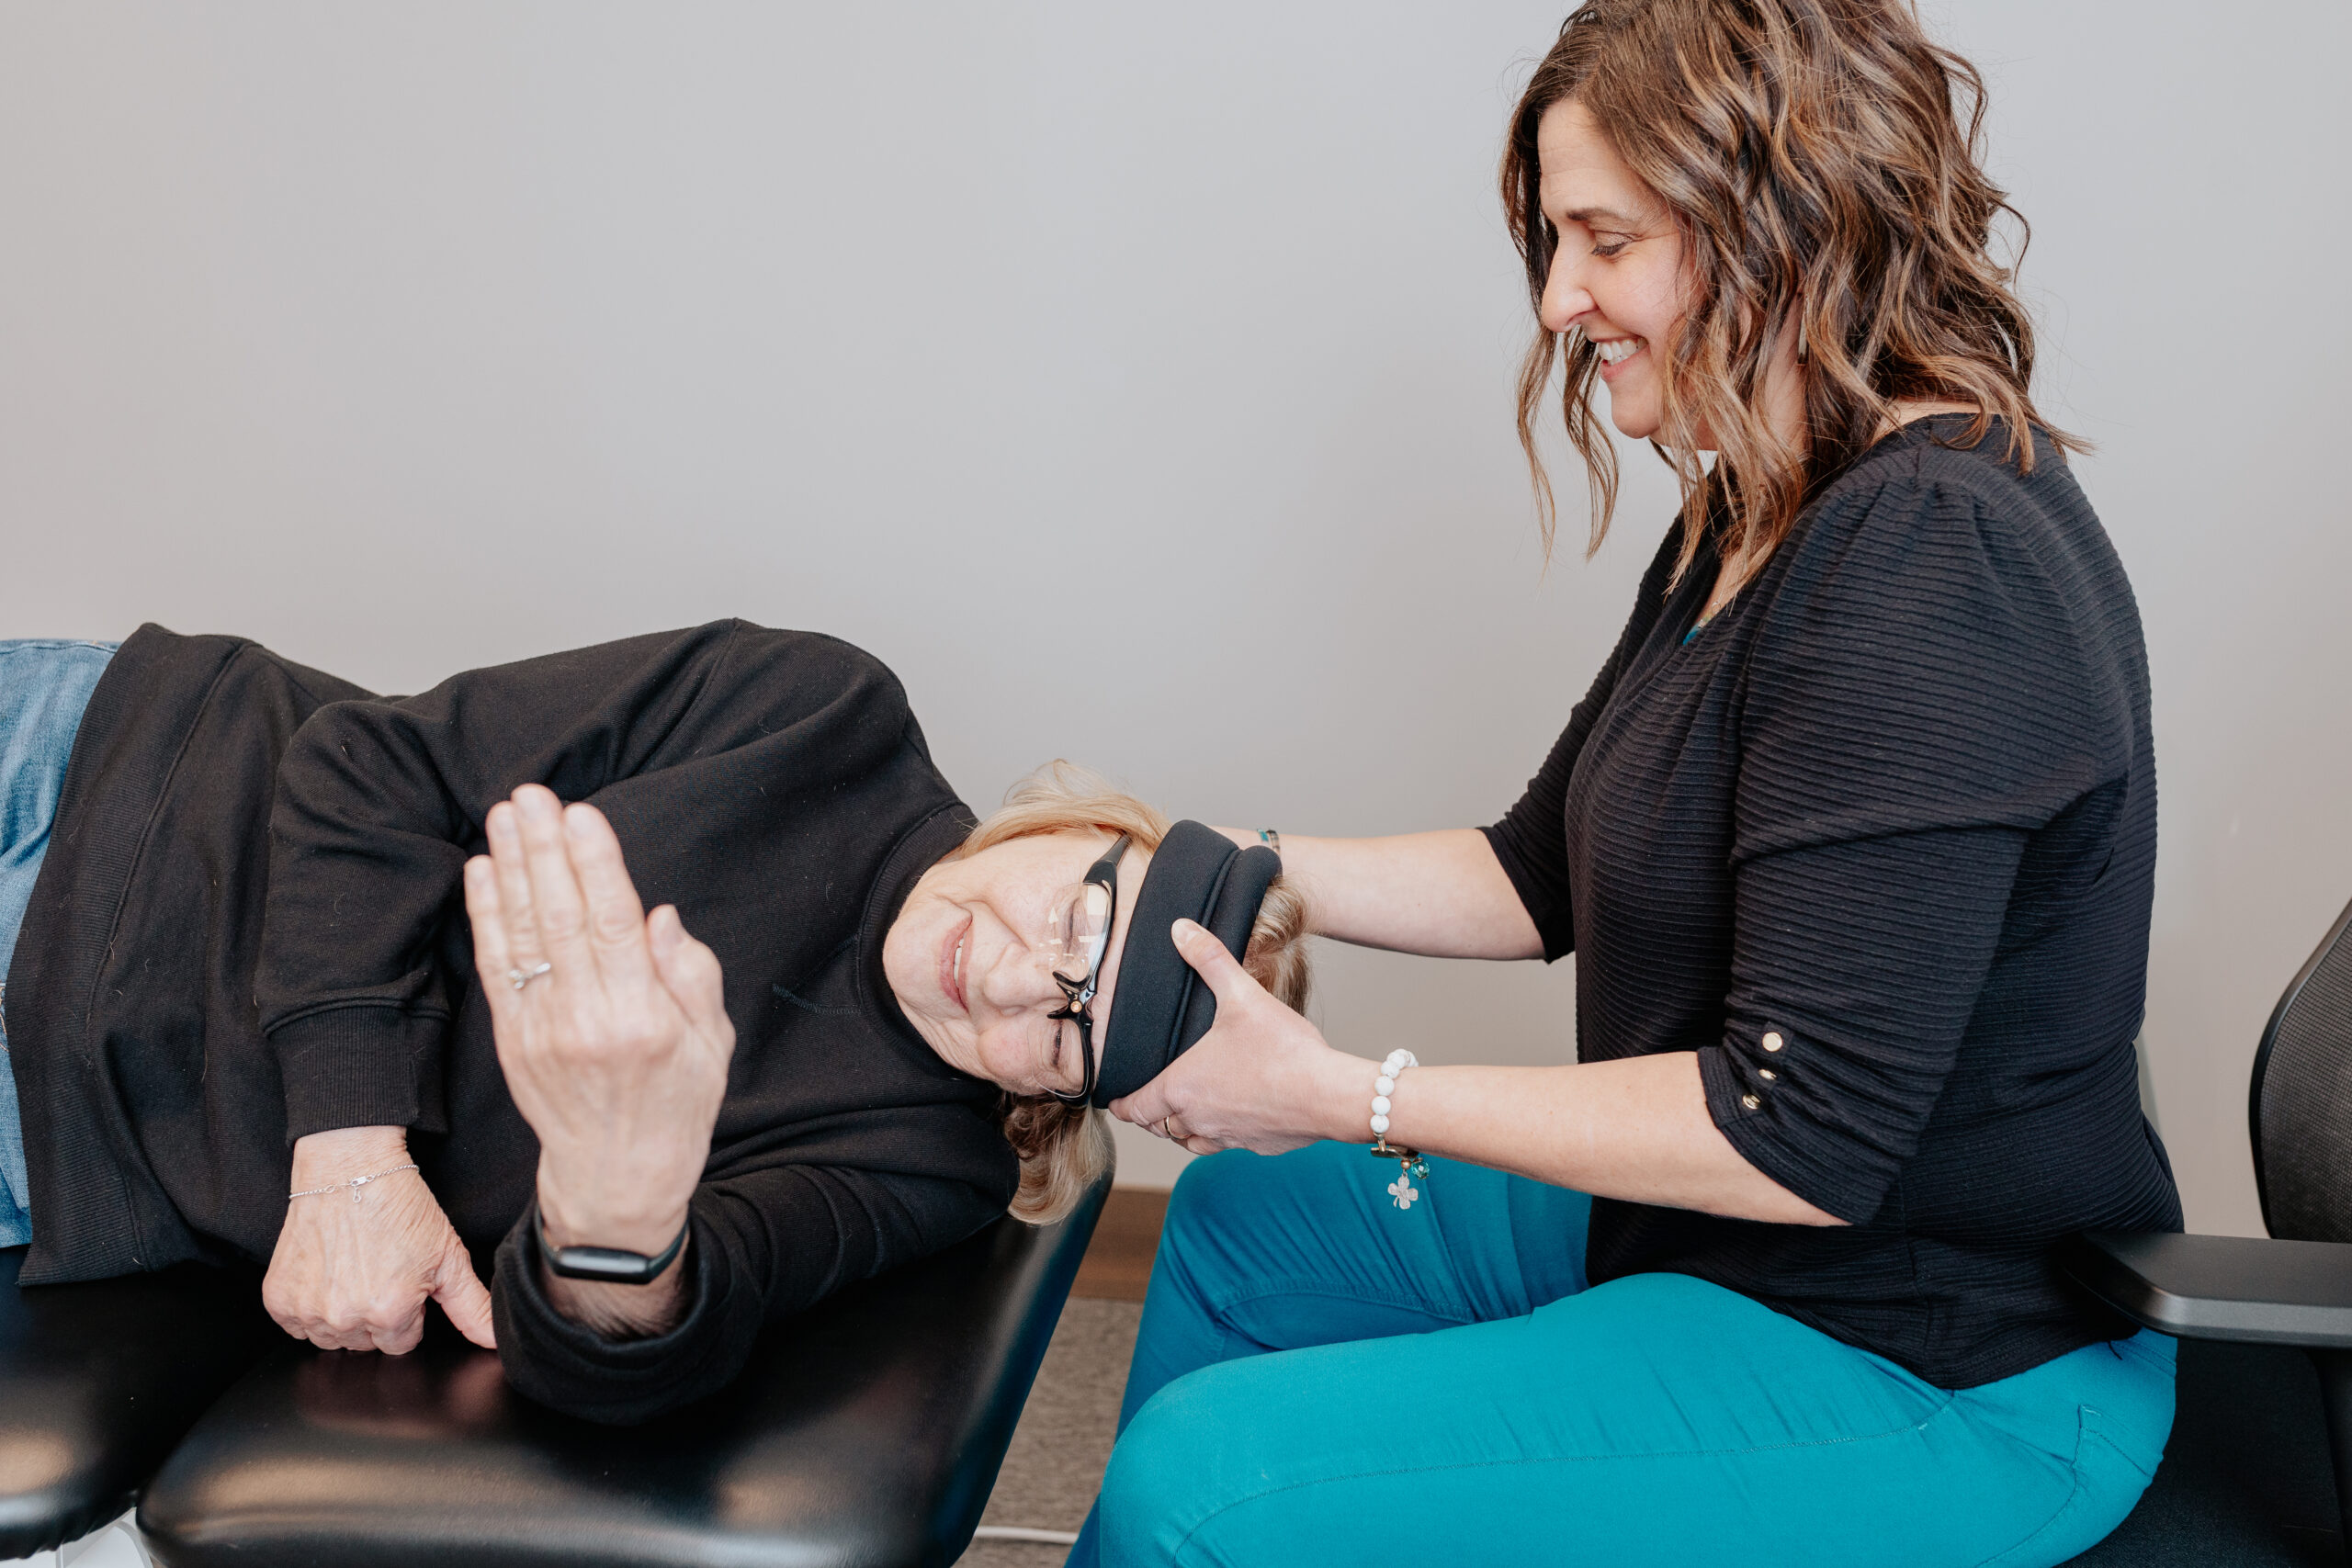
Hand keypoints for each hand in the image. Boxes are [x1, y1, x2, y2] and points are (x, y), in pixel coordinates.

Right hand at [264, 1125, 496, 1352]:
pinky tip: (327, 1274)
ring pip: (332, 1338)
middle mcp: (345, 1318)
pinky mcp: (278, 1299)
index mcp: (389, 1312)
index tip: (403, 1280)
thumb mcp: (449, 1257)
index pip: (402, 1343)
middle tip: (378, 1271)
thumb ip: (472, 1307)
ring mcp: (307, 1310)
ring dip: (342, 1315)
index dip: (408, 1311)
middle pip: (366, 1343)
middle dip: (376, 1315)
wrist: (350, 1169)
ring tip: (353, 1271)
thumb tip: (495, 1341)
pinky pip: (296, 1326)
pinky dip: (310, 1307)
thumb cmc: (400, 1207)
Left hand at [464, 785, 732, 1260]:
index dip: (594, 865)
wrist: (616, 1180)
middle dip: (544, 851)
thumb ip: (690, 975)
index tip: (580, 814)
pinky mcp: (512, 1039)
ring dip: (510, 870)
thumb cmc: (677, 1105)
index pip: (613, 925)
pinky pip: (495, 966)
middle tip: (531, 794)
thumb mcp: (712, 1044)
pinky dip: (486, 916)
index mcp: (642, 1020)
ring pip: (522, 935)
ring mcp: (541, 1032)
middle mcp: (585, 1023)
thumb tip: (656, 914)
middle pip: (560, 919)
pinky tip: (483, 872)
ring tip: (504, 816)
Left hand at [1107, 918, 1369, 1155]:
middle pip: (1159, 1127)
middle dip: (1152, 1114)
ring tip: (1187, 1110)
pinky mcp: (1256, 1146)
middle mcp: (1198, 1119)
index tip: (1117, 1101)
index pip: (1135, 1109)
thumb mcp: (1242, 995)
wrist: (1329, 1095)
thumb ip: (1210, 959)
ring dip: (1183, 1129)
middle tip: (1151, 1099)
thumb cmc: (1283, 1051)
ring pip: (1189, 1142)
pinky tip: (1235, 1114)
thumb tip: (1182, 929)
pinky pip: (1226, 1145)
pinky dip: (1220, 1134)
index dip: (1122, 1104)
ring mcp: (1227, 1137)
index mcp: (1182, 1087)